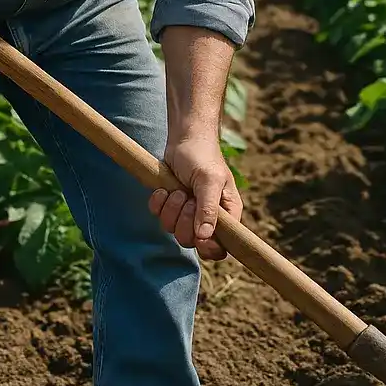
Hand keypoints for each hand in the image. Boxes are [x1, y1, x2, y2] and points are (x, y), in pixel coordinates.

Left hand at [149, 135, 242, 260]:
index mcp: (226, 214)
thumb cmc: (203, 155)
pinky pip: (158, 216)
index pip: (221, 248)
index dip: (209, 248)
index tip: (199, 237)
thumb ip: (208, 209)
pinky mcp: (170, 205)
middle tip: (188, 198)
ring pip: (172, 229)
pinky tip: (165, 188)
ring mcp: (188, 212)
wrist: (184, 137)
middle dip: (185, 220)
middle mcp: (208, 217)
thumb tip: (204, 238)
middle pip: (192, 241)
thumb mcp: (209, 180)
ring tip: (178, 189)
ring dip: (171, 208)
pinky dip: (159, 202)